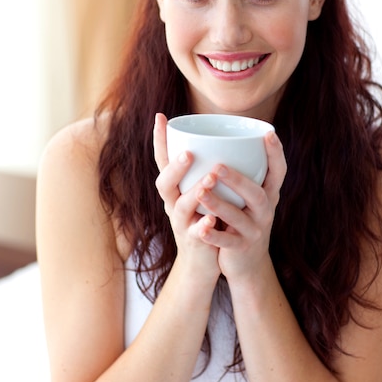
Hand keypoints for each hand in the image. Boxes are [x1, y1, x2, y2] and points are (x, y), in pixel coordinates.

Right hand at [153, 113, 220, 282]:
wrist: (203, 264)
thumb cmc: (205, 220)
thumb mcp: (200, 193)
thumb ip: (205, 170)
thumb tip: (221, 138)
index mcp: (175, 189)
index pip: (163, 161)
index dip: (160, 141)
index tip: (160, 116)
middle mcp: (173, 205)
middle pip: (164, 183)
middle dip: (175, 167)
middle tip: (189, 152)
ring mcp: (182, 225)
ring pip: (181, 207)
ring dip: (193, 193)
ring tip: (209, 180)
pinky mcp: (194, 244)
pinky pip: (196, 235)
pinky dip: (203, 227)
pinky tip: (211, 220)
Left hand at [195, 130, 286, 281]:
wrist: (247, 264)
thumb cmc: (242, 219)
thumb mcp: (247, 198)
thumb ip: (240, 174)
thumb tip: (221, 138)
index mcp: (267, 195)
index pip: (278, 172)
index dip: (276, 154)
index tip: (269, 133)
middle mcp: (265, 212)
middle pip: (257, 194)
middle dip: (238, 180)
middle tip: (217, 167)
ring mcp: (254, 232)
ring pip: (238, 218)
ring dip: (219, 204)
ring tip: (200, 192)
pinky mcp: (240, 249)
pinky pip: (226, 242)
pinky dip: (213, 235)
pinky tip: (200, 228)